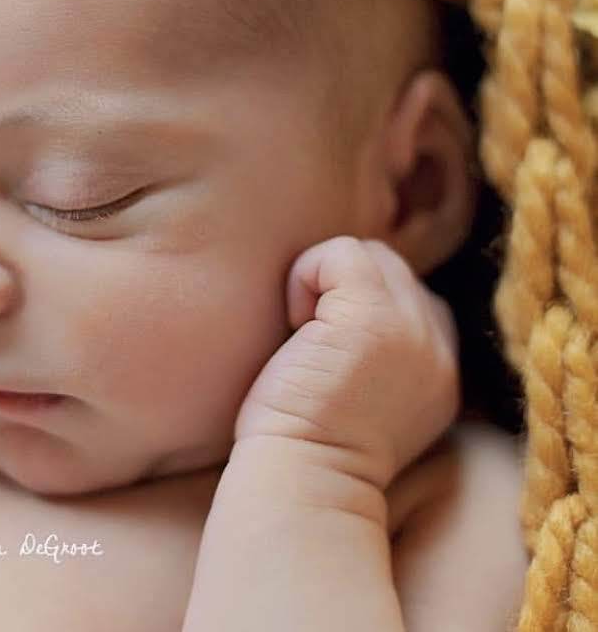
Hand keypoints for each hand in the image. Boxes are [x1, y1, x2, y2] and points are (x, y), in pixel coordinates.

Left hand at [233, 236, 460, 491]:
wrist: (303, 484)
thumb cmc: (307, 447)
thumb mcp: (364, 397)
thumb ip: (379, 352)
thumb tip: (340, 301)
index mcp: (441, 372)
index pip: (415, 298)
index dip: (362, 306)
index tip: (327, 351)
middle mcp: (439, 349)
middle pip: (391, 268)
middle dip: (340, 290)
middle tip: (308, 343)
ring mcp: (412, 329)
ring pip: (367, 254)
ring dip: (322, 282)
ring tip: (302, 336)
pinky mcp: (373, 317)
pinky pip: (340, 252)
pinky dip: (304, 275)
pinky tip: (294, 326)